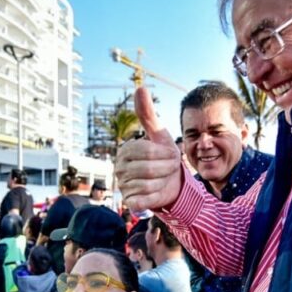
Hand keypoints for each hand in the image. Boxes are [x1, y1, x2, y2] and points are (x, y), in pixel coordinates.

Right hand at [115, 87, 182, 211]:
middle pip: (149, 169)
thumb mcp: (159, 134)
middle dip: (167, 168)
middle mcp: (119, 168)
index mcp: (125, 151)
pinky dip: (156, 196)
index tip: (171, 154)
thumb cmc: (164, 156)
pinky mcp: (129, 202)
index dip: (165, 154)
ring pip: (149, 185)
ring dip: (164, 182)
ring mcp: (123, 186)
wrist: (172, 182)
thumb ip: (148, 114)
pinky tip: (158, 191)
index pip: (147, 151)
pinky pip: (144, 200)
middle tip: (170, 167)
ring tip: (165, 178)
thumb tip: (140, 88)